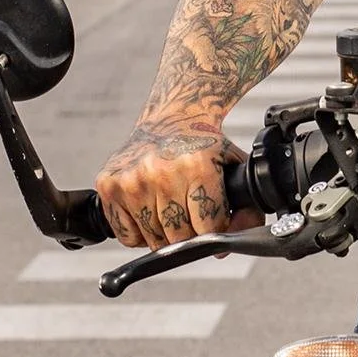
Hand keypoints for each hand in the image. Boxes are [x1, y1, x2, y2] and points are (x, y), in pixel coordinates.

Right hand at [94, 116, 259, 249]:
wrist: (172, 117)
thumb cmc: (203, 144)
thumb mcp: (233, 166)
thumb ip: (247, 204)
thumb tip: (241, 237)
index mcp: (197, 166)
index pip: (208, 226)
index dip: (216, 230)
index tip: (213, 222)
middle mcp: (162, 172)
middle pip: (180, 237)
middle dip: (191, 234)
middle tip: (192, 216)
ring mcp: (132, 180)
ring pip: (153, 239)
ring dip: (165, 234)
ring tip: (171, 209)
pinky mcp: (109, 185)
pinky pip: (126, 235)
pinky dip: (140, 233)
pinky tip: (150, 210)